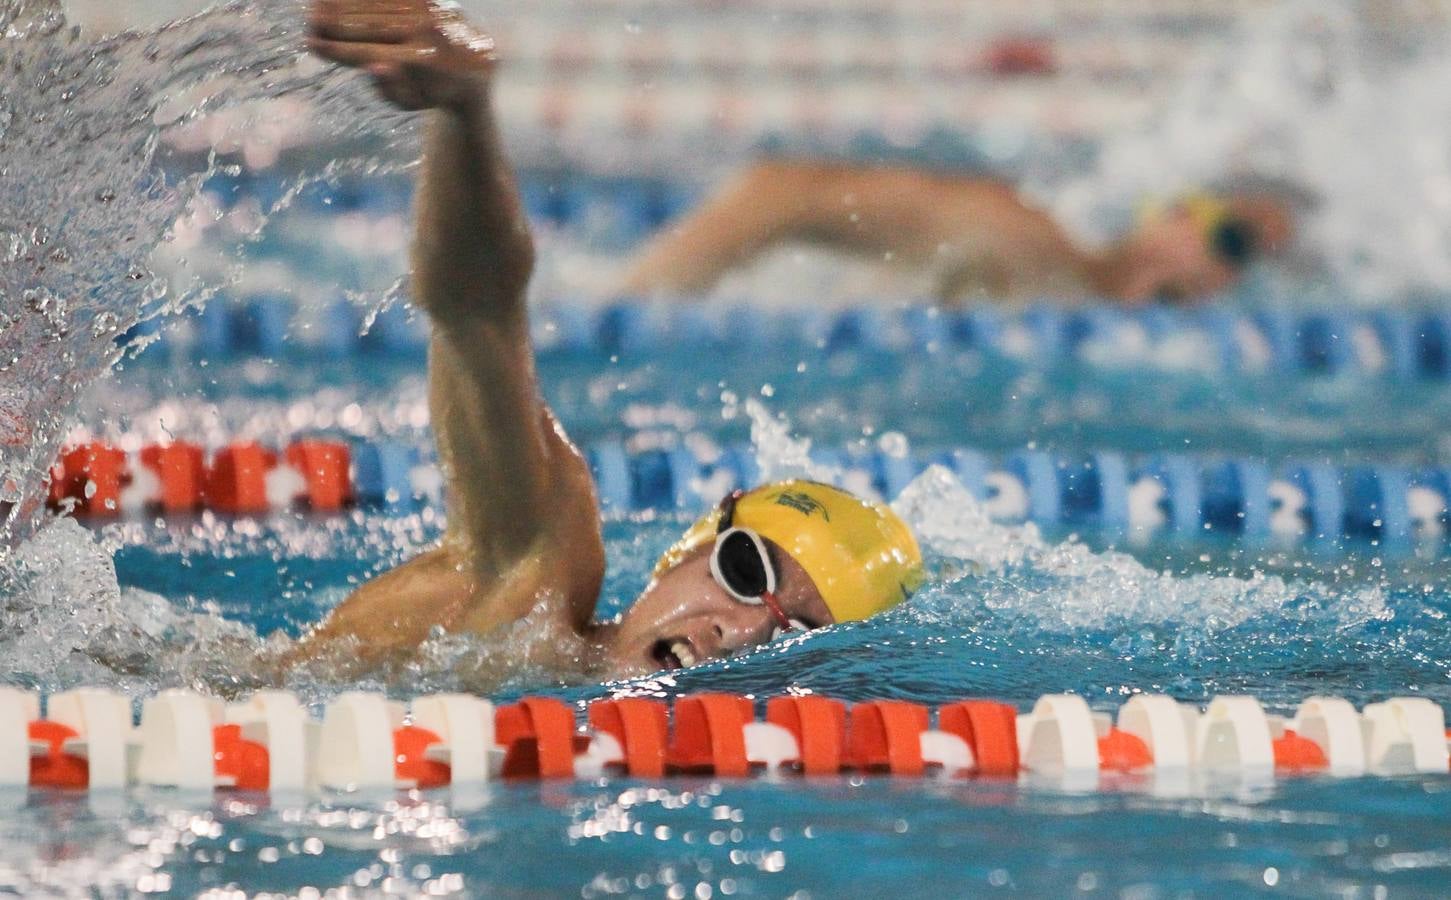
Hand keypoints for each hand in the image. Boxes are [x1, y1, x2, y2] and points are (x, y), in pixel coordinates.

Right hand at [307, 0, 495, 110]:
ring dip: (345, 5)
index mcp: (422, 62)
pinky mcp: (429, 0)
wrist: (476, 66)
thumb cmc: (435, 90)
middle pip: (371, 26)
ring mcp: (430, 11)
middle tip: (308, 22)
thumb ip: (393, 90)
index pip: (369, 53)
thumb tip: (374, 66)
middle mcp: (428, 32)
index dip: (338, 48)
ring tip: (316, 6)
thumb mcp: (414, 101)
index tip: (311, 44)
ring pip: (379, 6)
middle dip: (337, 23)